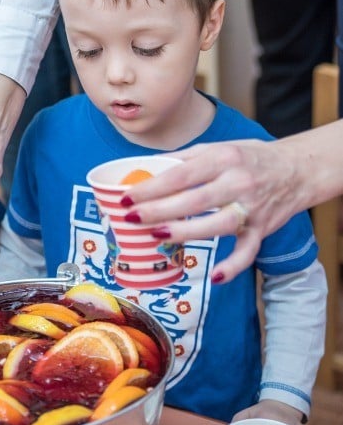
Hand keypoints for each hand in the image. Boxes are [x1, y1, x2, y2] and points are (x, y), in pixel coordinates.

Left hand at [120, 138, 309, 282]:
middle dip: (160, 210)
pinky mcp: (263, 229)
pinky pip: (248, 252)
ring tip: (157, 236)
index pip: (181, 175)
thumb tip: (146, 169)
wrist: (298, 169)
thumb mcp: (218, 148)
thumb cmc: (250, 157)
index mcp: (222, 158)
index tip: (127, 197)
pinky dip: (233, 266)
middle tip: (132, 218)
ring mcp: (252, 208)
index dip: (152, 187)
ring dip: (186, 232)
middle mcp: (238, 182)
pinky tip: (214, 276)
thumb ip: (185, 159)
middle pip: (194, 200)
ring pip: (218, 225)